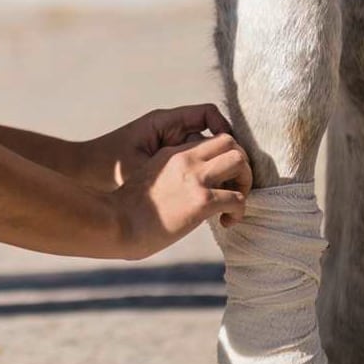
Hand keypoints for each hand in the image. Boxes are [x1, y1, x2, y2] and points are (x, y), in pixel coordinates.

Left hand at [77, 104, 235, 190]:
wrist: (82, 173)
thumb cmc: (106, 166)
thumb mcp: (141, 164)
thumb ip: (174, 162)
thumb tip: (209, 166)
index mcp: (163, 122)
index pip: (208, 114)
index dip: (225, 130)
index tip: (233, 153)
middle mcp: (168, 131)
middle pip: (212, 135)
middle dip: (227, 154)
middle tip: (236, 178)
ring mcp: (167, 147)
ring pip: (204, 154)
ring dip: (215, 170)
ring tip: (226, 192)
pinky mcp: (164, 163)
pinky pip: (192, 166)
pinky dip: (202, 179)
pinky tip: (204, 197)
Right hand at [108, 132, 252, 258]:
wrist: (118, 223)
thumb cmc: (127, 211)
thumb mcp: (149, 180)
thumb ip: (170, 177)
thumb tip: (184, 193)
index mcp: (172, 154)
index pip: (210, 141)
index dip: (222, 158)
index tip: (220, 179)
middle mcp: (186, 160)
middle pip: (231, 142)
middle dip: (240, 164)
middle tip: (234, 188)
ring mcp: (195, 179)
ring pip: (240, 161)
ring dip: (245, 182)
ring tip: (235, 202)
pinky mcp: (202, 201)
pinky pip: (238, 198)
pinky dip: (240, 211)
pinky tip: (227, 222)